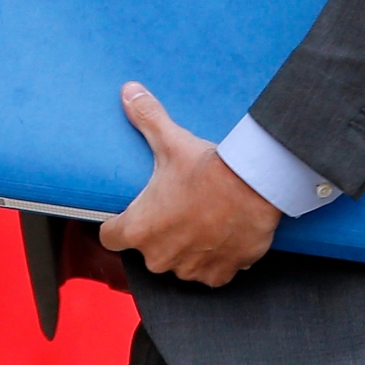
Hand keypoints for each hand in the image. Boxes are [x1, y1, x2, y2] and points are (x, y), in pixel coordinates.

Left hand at [97, 83, 280, 286]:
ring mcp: (190, 269)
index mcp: (139, 229)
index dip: (116, 225)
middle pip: (147, 251)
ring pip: (178, 263)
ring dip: (185, 248)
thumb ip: (145, 117)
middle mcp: (160, 256)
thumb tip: (128, 91)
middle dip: (157, 235)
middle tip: (173, 209)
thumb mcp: (170, 140)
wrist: (254, 187)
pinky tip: (219, 235)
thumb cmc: (207, 168)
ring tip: (198, 220)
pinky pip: (208, 272)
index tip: (127, 215)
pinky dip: (213, 259)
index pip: (110, 237)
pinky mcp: (219, 274)